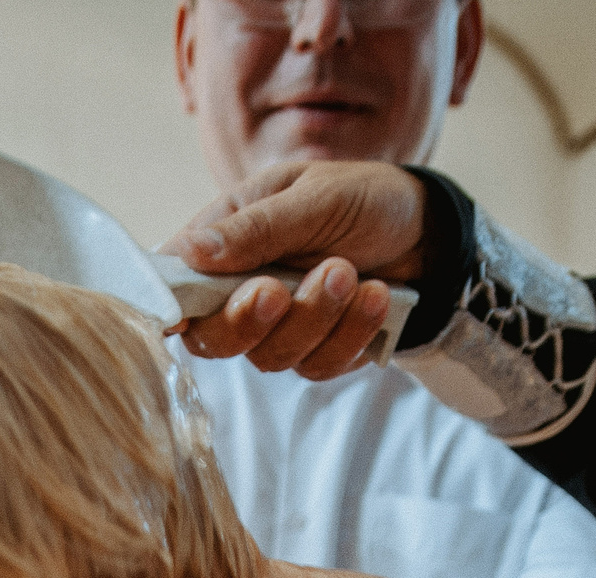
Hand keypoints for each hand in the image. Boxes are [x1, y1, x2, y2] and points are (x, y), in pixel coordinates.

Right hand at [163, 161, 426, 377]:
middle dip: (247, 320)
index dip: (171, 306)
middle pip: (213, 338)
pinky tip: (375, 295)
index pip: (174, 286)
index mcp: (222, 245)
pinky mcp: (317, 351)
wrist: (424, 230)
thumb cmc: (359, 197)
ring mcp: (278, 328)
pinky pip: (319, 365)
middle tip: (278, 290)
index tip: (186, 311)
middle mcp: (240, 293)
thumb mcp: (310, 195)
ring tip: (349, 270)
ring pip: (270, 356)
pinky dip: (350, 332)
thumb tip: (190, 251)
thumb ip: (255, 228)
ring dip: (313, 317)